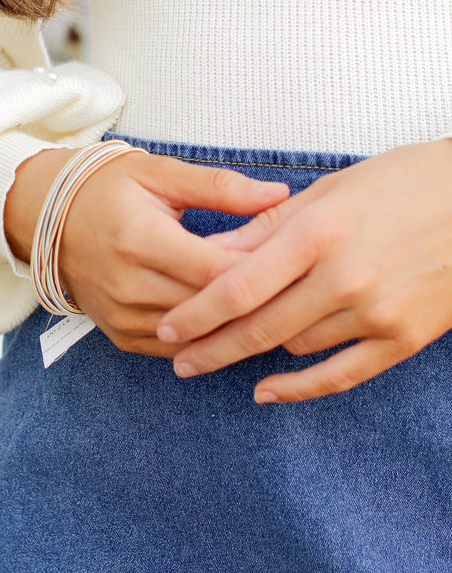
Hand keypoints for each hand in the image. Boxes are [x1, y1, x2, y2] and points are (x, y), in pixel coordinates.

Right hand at [5, 147, 288, 356]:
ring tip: (275, 308)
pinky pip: (175, 349)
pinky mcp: (119, 335)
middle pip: (210, 308)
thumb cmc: (110, 188)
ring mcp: (122, 315)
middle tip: (298, 288)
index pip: (215, 270)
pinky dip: (206, 338)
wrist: (49, 217)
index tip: (295, 260)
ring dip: (234, 325)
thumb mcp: (161, 174)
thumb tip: (279, 192)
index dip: (259, 270)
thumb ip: (220, 187)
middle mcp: (128, 283)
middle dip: (255, 301)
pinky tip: (234, 324)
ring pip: (196, 336)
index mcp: (140, 238)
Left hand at [156, 140, 451, 400]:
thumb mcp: (330, 189)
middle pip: (259, 327)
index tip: (169, 328)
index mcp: (319, 232)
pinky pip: (340, 376)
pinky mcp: (403, 339)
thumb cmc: (402, 182)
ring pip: (294, 347)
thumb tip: (214, 251)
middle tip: (178, 360)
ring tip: (227, 344)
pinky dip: (300, 387)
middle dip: (211, 347)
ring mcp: (376, 313)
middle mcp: (344, 278)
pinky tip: (267, 390)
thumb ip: (269, 226)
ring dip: (258, 348)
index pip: (240, 286)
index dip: (197, 313)